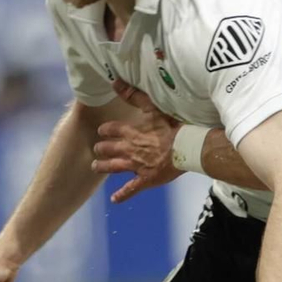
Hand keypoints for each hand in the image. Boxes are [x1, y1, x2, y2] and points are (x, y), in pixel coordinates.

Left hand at [93, 78, 181, 201]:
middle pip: (109, 149)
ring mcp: (136, 166)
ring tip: (95, 168)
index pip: (112, 130)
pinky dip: (122, 195)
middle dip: (101, 149)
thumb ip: (134, 96)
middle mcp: (130, 149)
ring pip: (114, 167)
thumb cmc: (172, 127)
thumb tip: (115, 82)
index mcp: (131, 132)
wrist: (186, 148)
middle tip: (96, 149)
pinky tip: (114, 200)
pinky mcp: (145, 179)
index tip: (101, 131)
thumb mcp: (153, 108)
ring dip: (103, 167)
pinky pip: (131, 189)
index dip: (105, 130)